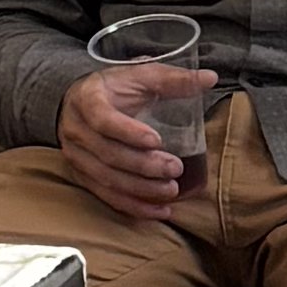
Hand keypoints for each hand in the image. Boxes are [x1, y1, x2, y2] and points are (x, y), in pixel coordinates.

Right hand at [59, 63, 201, 220]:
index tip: (157, 140)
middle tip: (175, 168)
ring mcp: (76, 157)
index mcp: (87, 99)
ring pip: (107, 180)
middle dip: (144, 166)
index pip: (103, 119)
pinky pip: (107, 197)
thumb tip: (210, 78)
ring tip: (171, 190)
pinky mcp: (83, 177)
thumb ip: (173, 79)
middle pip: (108, 154)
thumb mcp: (141, 76)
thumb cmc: (116, 89)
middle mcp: (76, 130)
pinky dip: (134, 207)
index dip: (129, 132)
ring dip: (141, 189)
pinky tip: (160, 210)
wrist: (80, 104)